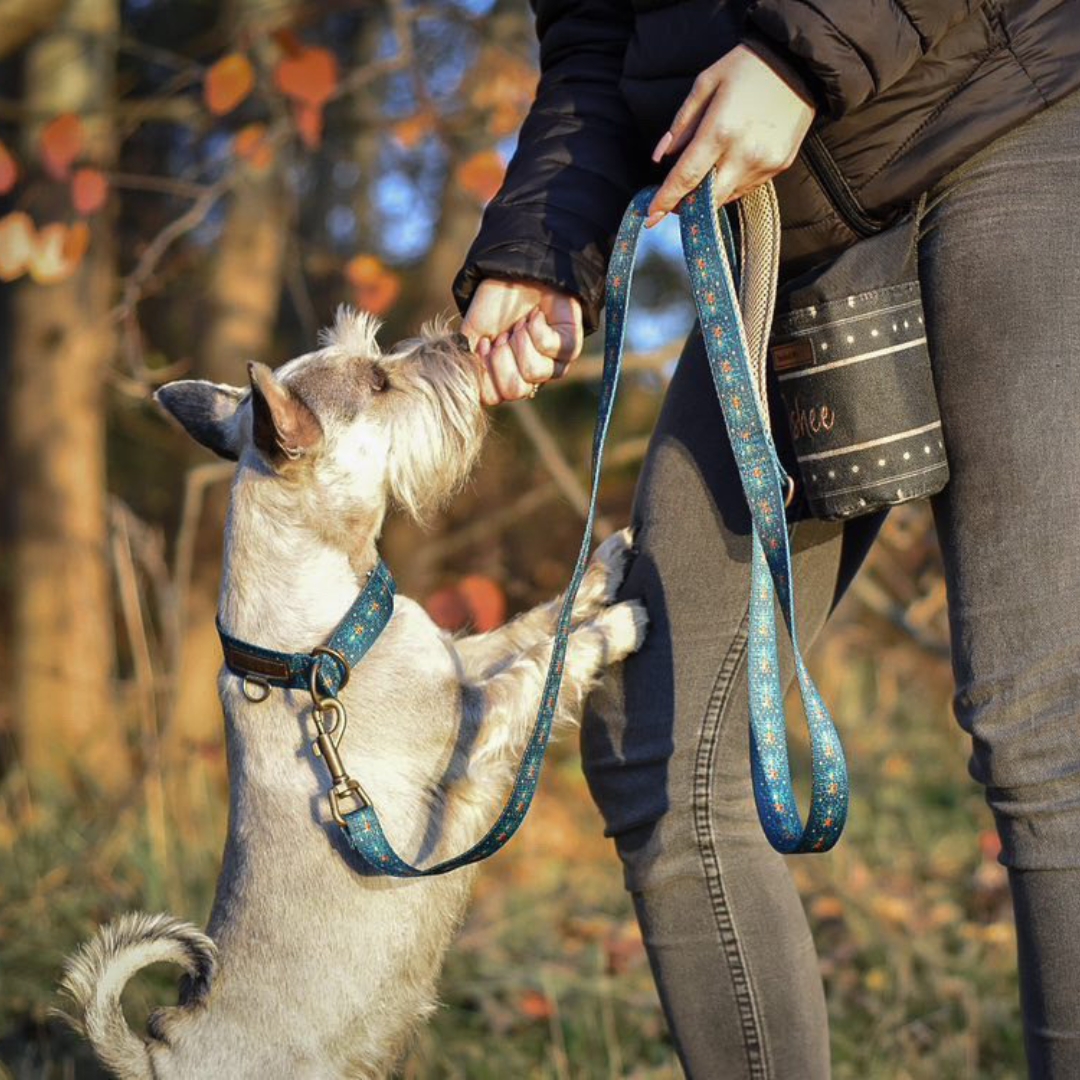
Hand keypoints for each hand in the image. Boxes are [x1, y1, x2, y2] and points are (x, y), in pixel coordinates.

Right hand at [461, 279, 583, 405]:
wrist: (515, 274)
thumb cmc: (494, 306)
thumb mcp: (472, 334)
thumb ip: (467, 363)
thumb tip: (468, 383)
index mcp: (506, 378)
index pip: (492, 396)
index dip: (484, 370)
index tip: (484, 342)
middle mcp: (531, 377)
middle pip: (515, 390)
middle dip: (502, 357)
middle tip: (504, 334)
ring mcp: (553, 364)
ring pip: (534, 372)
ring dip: (520, 340)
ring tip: (520, 324)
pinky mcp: (570, 346)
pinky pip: (549, 348)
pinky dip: (536, 327)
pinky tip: (536, 316)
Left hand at [646, 45, 814, 226]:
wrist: (799, 62)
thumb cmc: (747, 67)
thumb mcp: (706, 84)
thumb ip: (681, 124)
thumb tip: (661, 157)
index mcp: (721, 130)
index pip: (686, 177)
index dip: (666, 199)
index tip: (651, 216)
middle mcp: (744, 153)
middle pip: (707, 199)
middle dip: (686, 205)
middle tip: (670, 204)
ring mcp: (764, 163)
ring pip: (727, 197)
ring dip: (709, 195)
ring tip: (700, 180)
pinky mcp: (779, 166)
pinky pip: (747, 187)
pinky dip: (731, 185)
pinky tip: (727, 167)